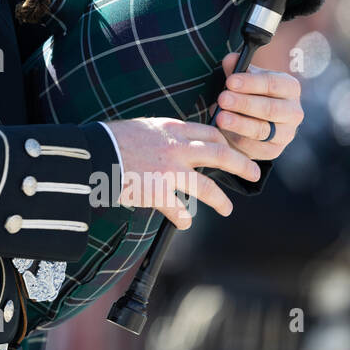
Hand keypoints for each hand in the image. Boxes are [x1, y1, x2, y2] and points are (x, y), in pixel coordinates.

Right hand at [104, 117, 261, 229]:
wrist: (95, 153)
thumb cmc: (112, 138)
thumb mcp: (143, 126)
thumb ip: (164, 133)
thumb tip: (175, 139)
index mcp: (172, 128)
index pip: (210, 133)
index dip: (226, 143)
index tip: (232, 151)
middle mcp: (176, 148)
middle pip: (221, 154)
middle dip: (242, 164)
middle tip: (255, 172)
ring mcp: (169, 170)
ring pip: (206, 187)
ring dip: (220, 200)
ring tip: (228, 209)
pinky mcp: (158, 191)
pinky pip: (178, 210)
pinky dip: (182, 219)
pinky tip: (184, 224)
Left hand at [212, 52, 302, 161]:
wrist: (252, 120)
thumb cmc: (249, 93)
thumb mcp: (244, 79)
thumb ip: (236, 68)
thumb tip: (230, 59)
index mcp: (289, 88)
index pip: (274, 84)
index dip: (251, 83)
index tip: (230, 81)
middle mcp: (294, 112)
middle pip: (270, 109)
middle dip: (244, 103)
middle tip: (222, 98)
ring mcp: (286, 133)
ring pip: (262, 130)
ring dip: (239, 124)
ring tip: (220, 117)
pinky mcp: (274, 150)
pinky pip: (255, 147)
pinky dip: (238, 140)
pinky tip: (223, 133)